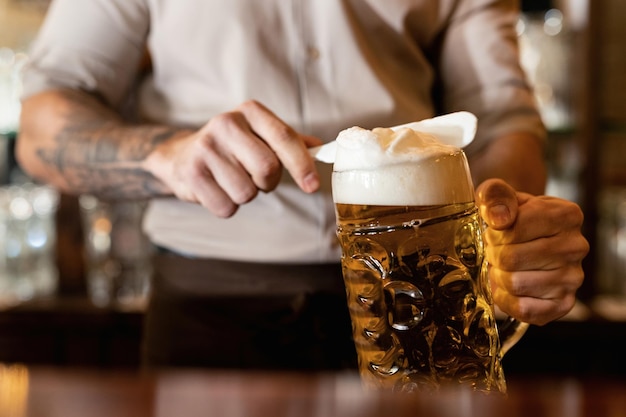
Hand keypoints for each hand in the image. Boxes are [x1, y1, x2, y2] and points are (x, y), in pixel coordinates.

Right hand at [143, 100, 322, 217]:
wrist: (180, 156)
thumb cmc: (232, 147)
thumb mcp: (260, 135)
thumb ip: (290, 142)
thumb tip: (322, 149)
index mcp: (250, 112)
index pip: (284, 138)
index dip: (302, 165)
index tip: (313, 185)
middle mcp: (226, 123)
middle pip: (268, 169)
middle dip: (268, 183)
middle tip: (256, 178)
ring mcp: (206, 148)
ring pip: (247, 192)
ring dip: (246, 195)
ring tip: (232, 180)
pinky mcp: (192, 174)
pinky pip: (226, 207)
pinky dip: (227, 206)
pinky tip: (217, 189)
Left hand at [475, 179, 588, 324]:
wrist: (520, 237)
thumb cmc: (509, 214)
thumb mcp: (498, 195)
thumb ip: (496, 195)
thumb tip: (499, 217)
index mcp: (566, 214)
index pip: (515, 230)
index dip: (494, 233)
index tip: (496, 231)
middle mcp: (577, 246)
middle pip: (512, 259)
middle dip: (494, 255)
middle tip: (496, 250)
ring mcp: (573, 278)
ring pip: (515, 284)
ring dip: (498, 276)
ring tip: (504, 266)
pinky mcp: (563, 304)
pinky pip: (524, 310)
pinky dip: (506, 300)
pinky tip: (507, 286)